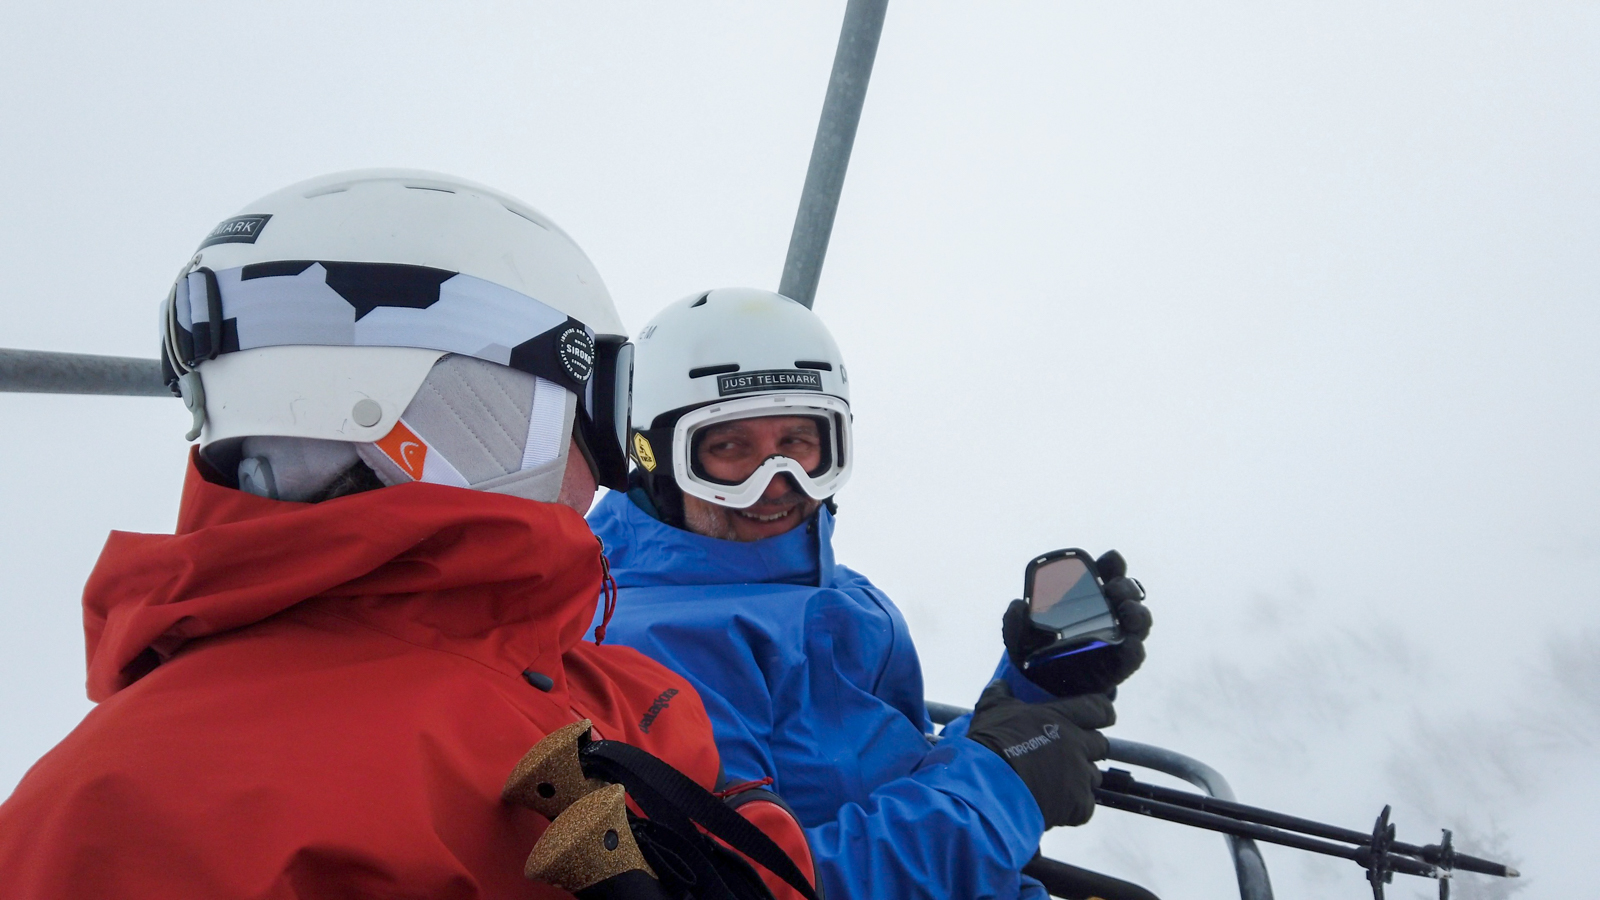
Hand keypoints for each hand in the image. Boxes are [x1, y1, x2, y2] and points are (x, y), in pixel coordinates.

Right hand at [966, 680, 1111, 827]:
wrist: (990, 789)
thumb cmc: (991, 745)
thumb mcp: (991, 711)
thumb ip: (1000, 695)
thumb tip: (1001, 684)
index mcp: (1060, 718)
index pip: (1098, 708)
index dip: (1103, 712)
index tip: (1101, 717)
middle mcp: (1077, 744)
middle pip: (1101, 745)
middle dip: (1088, 749)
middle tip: (1068, 755)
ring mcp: (1080, 776)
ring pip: (1094, 776)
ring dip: (1080, 779)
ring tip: (1056, 784)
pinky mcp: (1079, 806)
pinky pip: (1086, 806)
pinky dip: (1073, 807)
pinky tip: (1054, 805)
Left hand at [1003, 550, 1151, 696]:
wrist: (1043, 685)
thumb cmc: (1037, 647)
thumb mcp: (1020, 634)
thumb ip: (1015, 620)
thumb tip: (1019, 607)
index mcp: (1088, 595)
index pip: (1107, 572)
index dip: (1112, 563)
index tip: (1111, 560)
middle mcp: (1108, 611)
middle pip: (1127, 592)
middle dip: (1125, 587)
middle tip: (1113, 590)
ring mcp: (1118, 636)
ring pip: (1138, 620)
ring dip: (1137, 613)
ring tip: (1127, 612)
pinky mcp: (1120, 663)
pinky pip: (1134, 655)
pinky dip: (1134, 649)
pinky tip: (1129, 645)